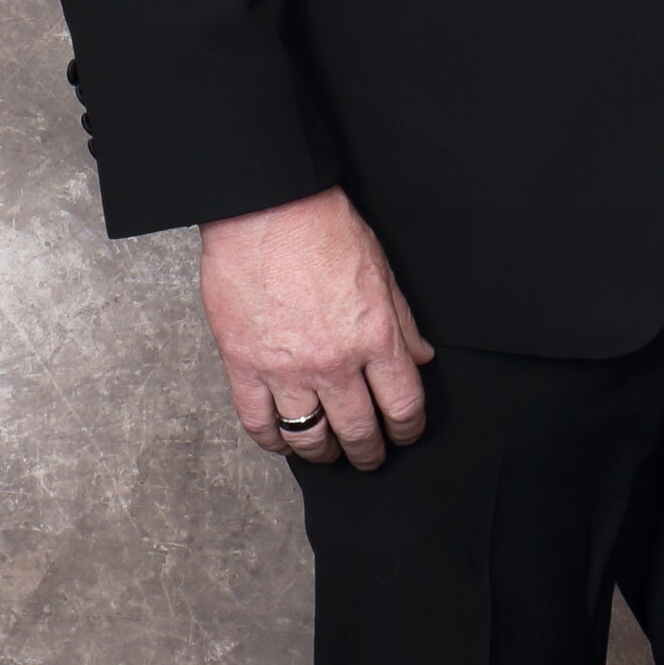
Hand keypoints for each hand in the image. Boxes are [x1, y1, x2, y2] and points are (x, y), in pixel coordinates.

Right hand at [199, 187, 434, 468]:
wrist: (266, 208)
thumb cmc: (324, 228)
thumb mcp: (381, 269)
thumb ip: (402, 321)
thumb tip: (420, 358)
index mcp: (375, 335)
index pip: (402, 405)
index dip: (408, 428)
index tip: (406, 434)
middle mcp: (334, 362)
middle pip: (358, 430)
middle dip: (370, 451)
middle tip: (371, 456)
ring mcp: (286, 369)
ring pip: (309, 438)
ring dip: (324, 453)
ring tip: (330, 452)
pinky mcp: (243, 367)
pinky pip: (259, 424)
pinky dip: (273, 441)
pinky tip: (284, 440)